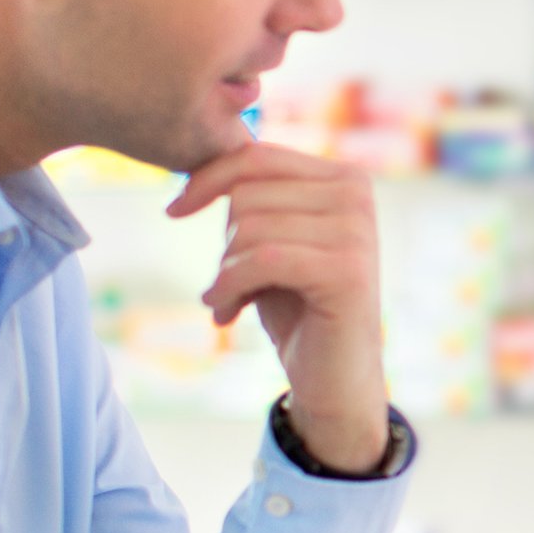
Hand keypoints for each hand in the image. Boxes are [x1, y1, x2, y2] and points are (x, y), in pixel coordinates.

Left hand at [167, 144, 389, 472]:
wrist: (334, 378)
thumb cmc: (298, 307)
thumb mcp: (274, 241)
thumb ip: (257, 198)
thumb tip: (206, 154)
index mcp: (345, 178)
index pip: (258, 156)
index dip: (208, 179)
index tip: (174, 210)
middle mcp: (358, 196)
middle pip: (249, 194)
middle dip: (224, 242)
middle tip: (229, 283)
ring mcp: (358, 231)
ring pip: (251, 228)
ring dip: (225, 272)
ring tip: (230, 301)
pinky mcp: (348, 270)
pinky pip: (262, 260)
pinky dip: (232, 287)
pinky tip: (226, 314)